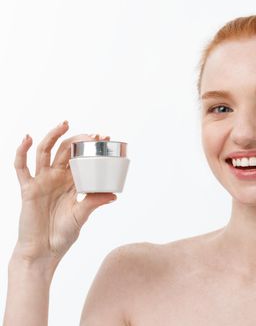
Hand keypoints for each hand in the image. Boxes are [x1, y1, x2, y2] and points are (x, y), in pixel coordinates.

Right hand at [12, 121, 116, 266]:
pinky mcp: (28, 188)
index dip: (91, 147)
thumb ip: (93, 202)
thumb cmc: (62, 236)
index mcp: (72, 184)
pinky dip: (21, 151)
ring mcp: (42, 181)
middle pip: (66, 151)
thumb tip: (114, 194)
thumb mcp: (81, 216)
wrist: (43, 251)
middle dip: (78, 140)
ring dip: (53, 136)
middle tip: (93, 134)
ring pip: (45, 152)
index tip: (105, 137)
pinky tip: (26, 138)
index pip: (82, 159)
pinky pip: (21, 167)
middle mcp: (57, 179)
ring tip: (64, 124)